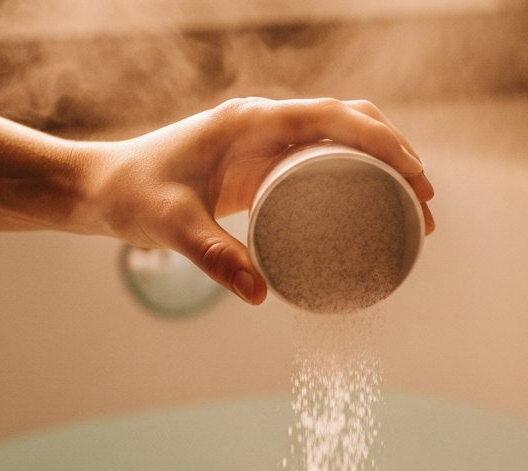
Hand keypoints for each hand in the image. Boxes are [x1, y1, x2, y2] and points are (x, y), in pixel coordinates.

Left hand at [78, 98, 436, 304]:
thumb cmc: (134, 198)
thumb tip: (262, 296)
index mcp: (252, 121)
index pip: (336, 117)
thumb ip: (214, 257)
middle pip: (351, 120)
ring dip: (382, 160)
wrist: (102, 188)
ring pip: (341, 134)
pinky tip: (375, 202)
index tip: (418, 179)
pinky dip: (357, 170)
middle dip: (397, 154)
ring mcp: (265, 138)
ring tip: (414, 209)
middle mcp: (265, 121)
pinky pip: (322, 154)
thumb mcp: (174, 227)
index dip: (386, 143)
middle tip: (425, 205)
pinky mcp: (262, 160)